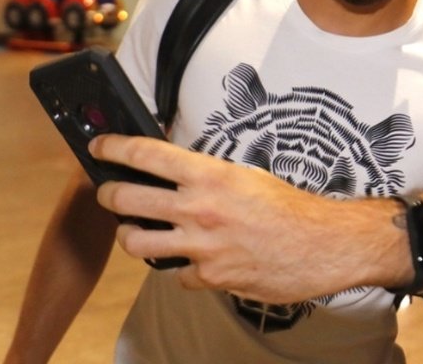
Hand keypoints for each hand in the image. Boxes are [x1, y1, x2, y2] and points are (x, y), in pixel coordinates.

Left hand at [89, 135, 400, 302]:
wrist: (323, 245)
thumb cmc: (292, 208)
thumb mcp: (248, 177)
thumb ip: (210, 177)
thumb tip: (179, 173)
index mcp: (210, 175)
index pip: (146, 154)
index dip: (113, 147)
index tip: (100, 146)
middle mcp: (198, 208)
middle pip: (125, 199)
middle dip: (108, 194)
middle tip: (109, 192)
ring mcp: (200, 246)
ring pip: (136, 243)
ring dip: (130, 235)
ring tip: (135, 231)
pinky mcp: (209, 276)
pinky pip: (175, 273)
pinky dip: (179, 267)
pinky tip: (191, 259)